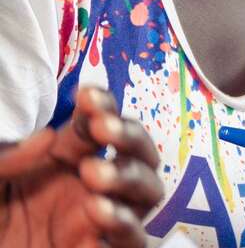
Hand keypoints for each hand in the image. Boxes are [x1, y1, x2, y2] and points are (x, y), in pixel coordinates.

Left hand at [0, 86, 163, 247]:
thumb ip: (12, 160)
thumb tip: (48, 136)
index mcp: (68, 158)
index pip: (103, 121)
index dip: (103, 104)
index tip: (86, 96)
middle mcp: (92, 185)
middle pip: (140, 152)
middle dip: (130, 137)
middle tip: (102, 130)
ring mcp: (99, 221)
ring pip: (147, 193)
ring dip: (130, 180)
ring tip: (94, 180)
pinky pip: (132, 243)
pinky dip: (123, 233)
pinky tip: (93, 235)